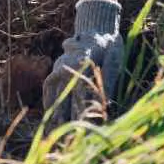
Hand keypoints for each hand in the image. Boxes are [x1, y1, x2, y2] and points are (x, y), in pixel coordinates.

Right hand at [43, 0, 123, 126]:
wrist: (96, 27)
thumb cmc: (109, 45)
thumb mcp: (114, 59)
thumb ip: (109, 79)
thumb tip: (107, 103)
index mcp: (83, 60)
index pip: (81, 91)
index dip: (82, 111)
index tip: (84, 128)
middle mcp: (67, 63)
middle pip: (63, 94)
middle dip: (64, 116)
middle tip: (66, 136)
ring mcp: (60, 65)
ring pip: (53, 91)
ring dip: (53, 110)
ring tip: (53, 130)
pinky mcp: (57, 67)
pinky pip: (49, 85)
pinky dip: (49, 100)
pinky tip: (50, 115)